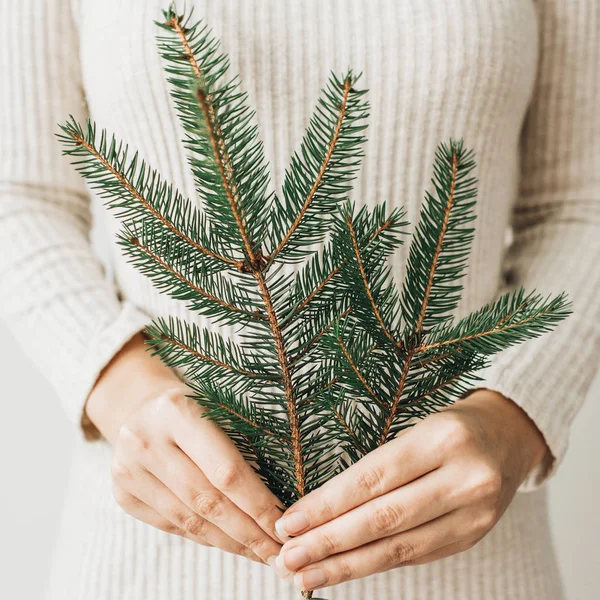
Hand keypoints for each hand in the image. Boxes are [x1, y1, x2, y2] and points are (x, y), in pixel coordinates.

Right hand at [86, 332, 283, 565]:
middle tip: (279, 550)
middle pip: (207, 500)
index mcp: (176, 411)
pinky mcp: (123, 495)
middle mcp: (145, 441)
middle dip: (249, 531)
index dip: (257, 503)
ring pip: (189, 520)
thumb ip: (243, 441)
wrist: (139, 405)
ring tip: (260, 552)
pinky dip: (206, 537)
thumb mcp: (217, 406)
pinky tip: (231, 543)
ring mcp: (128, 471)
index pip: (225, 469)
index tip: (284, 522)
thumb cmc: (194, 406)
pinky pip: (173, 526)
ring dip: (230, 542)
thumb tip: (281, 498)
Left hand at [273, 389, 547, 591]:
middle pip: (384, 518)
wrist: (511, 436)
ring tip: (306, 574)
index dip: (327, 503)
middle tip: (289, 557)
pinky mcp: (474, 537)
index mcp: (443, 438)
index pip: (373, 477)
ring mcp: (474, 513)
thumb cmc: (451, 427)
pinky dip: (376, 564)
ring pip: (399, 547)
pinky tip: (346, 569)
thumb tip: (320, 507)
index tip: (289, 521)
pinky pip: (416, 555)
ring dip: (347, 564)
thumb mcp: (418, 428)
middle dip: (329, 541)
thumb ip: (380, 467)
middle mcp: (464, 478)